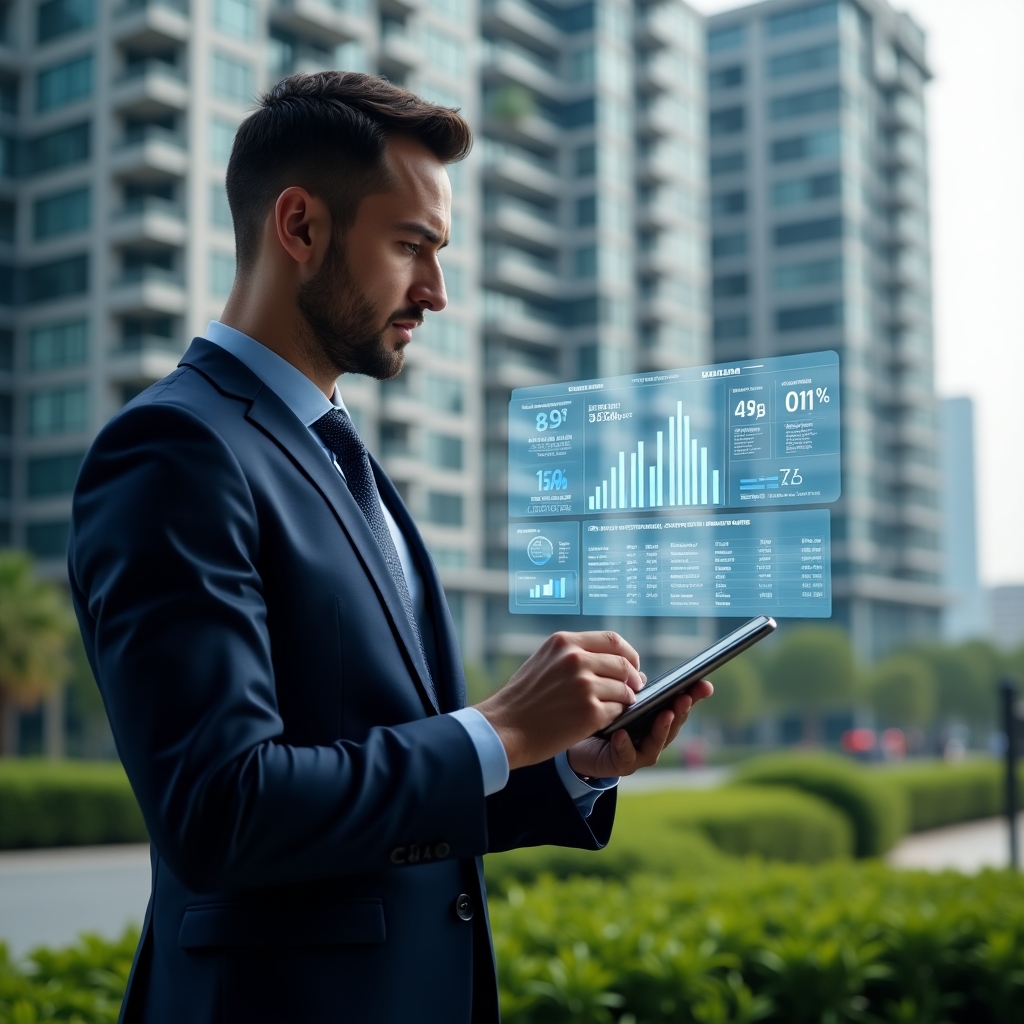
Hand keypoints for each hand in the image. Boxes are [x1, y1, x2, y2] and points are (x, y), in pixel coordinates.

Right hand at [475, 631, 643, 770]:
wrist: (504, 728)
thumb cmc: (523, 698)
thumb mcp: (544, 660)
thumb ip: (573, 654)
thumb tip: (612, 659)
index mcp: (565, 642)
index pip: (612, 639)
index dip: (628, 653)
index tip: (633, 664)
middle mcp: (576, 659)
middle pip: (622, 664)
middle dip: (633, 677)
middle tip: (635, 688)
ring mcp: (584, 686)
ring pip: (624, 689)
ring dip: (626, 699)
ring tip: (620, 705)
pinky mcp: (590, 712)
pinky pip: (617, 710)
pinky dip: (616, 715)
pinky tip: (605, 719)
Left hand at [566, 679, 713, 778]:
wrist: (581, 747)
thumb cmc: (605, 720)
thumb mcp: (620, 701)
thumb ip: (633, 691)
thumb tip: (639, 677)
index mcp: (657, 718)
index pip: (678, 705)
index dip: (693, 696)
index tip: (705, 685)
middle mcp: (654, 737)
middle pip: (673, 724)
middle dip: (681, 710)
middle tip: (684, 697)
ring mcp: (641, 753)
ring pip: (656, 743)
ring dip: (662, 728)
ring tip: (665, 714)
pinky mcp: (622, 764)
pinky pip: (625, 756)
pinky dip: (625, 745)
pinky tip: (621, 734)